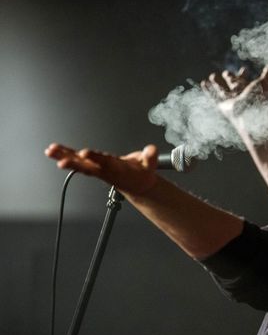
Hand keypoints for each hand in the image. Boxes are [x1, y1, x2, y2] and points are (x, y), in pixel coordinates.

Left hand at [44, 143, 158, 194]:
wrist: (137, 185)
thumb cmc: (142, 174)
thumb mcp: (150, 166)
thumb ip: (150, 157)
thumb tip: (151, 150)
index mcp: (117, 168)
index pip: (105, 162)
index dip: (95, 158)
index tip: (84, 153)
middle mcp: (104, 169)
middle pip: (87, 166)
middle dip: (74, 163)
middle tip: (60, 161)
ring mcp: (97, 168)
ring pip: (79, 163)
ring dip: (64, 157)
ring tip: (50, 151)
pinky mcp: (93, 165)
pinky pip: (77, 160)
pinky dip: (65, 155)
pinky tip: (54, 151)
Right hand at [201, 65, 267, 126]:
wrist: (249, 115)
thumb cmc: (258, 101)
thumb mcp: (263, 85)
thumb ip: (267, 76)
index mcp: (250, 94)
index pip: (245, 83)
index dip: (244, 76)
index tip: (244, 70)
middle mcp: (239, 98)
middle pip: (233, 87)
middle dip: (229, 79)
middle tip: (226, 73)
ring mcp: (230, 102)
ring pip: (222, 91)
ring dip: (217, 83)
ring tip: (212, 76)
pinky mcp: (222, 106)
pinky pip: (213, 97)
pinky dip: (208, 90)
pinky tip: (203, 83)